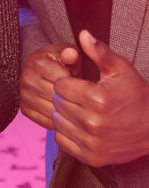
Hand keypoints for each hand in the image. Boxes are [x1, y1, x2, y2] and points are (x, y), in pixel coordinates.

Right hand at [20, 43, 79, 129]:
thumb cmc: (62, 64)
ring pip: (52, 112)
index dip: (75, 85)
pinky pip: (46, 122)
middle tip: (79, 97)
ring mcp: (23, 94)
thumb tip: (72, 54)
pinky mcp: (24, 109)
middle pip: (56, 98)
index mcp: (36, 61)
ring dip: (66, 113)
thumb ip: (72, 54)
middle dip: (71, 100)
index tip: (79, 83)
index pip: (62, 81)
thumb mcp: (69, 54)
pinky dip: (58, 122)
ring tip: (73, 105)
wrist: (46, 73)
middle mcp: (26, 78)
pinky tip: (64, 113)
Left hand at [52, 30, 148, 166]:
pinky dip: (66, 132)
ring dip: (64, 114)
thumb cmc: (135, 94)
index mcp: (97, 98)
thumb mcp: (120, 69)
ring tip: (80, 110)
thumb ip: (99, 51)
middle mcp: (93, 123)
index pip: (59, 85)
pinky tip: (80, 125)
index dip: (67, 81)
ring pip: (57, 122)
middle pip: (57, 102)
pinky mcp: (91, 157)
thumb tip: (83, 34)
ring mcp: (92, 142)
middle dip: (64, 97)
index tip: (79, 83)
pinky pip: (61, 141)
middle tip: (80, 97)